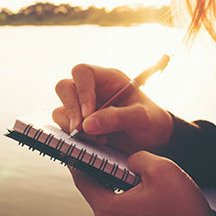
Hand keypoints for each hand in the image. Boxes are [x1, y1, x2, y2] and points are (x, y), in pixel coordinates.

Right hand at [52, 64, 172, 153]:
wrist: (154, 142)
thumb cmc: (151, 122)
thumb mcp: (142, 118)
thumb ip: (118, 117)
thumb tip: (87, 124)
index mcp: (108, 79)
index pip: (83, 72)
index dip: (82, 90)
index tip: (89, 113)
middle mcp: (92, 91)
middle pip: (65, 88)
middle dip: (71, 110)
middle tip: (82, 130)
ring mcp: (83, 108)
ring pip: (61, 110)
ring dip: (72, 126)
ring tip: (96, 139)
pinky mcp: (80, 126)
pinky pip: (64, 128)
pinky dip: (74, 138)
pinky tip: (95, 143)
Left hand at [69, 151, 213, 215]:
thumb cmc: (183, 208)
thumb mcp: (161, 168)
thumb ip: (136, 157)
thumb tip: (128, 160)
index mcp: (108, 208)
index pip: (82, 178)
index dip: (80, 158)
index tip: (80, 146)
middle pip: (95, 190)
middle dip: (103, 171)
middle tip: (111, 154)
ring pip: (110, 201)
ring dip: (117, 186)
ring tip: (133, 173)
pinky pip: (121, 214)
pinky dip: (127, 200)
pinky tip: (142, 190)